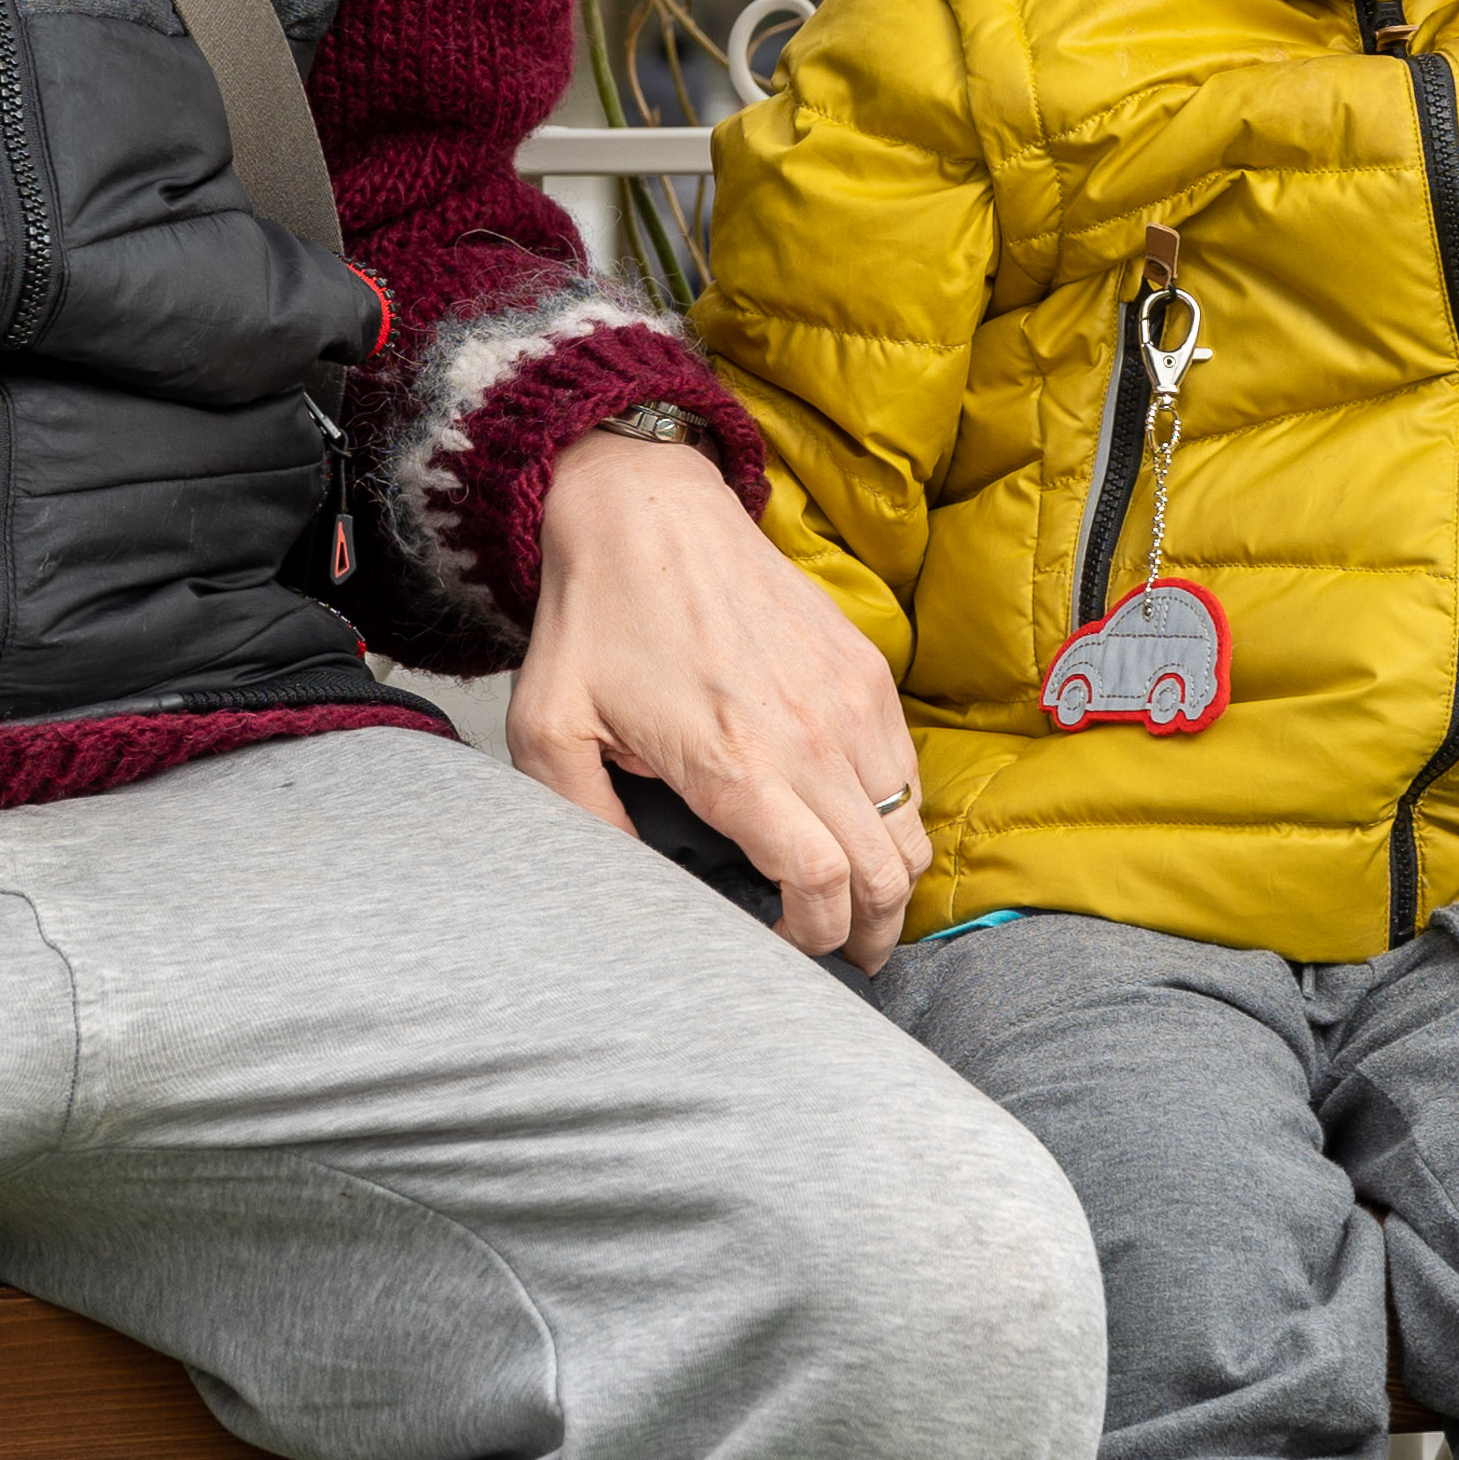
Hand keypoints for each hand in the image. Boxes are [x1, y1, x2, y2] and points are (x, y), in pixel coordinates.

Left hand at [510, 427, 929, 965]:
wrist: (647, 506)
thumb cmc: (595, 617)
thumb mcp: (549, 727)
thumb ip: (582, 820)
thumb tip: (630, 887)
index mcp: (734, 763)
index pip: (824, 883)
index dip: (817, 936)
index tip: (785, 944)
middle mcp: (809, 736)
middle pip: (886, 871)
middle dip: (872, 930)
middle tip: (847, 953)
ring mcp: (849, 698)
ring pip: (909, 825)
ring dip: (892, 876)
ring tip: (858, 901)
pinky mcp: (866, 667)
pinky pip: (906, 768)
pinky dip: (892, 812)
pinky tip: (851, 823)